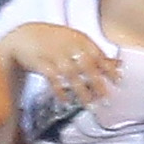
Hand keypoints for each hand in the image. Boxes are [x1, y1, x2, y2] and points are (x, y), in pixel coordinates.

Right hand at [2, 22, 116, 111]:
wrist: (24, 37)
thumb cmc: (54, 41)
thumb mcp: (76, 42)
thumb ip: (95, 55)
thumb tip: (118, 64)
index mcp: (80, 39)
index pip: (98, 55)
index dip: (109, 68)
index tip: (118, 81)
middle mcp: (69, 46)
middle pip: (87, 66)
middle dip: (98, 82)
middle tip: (107, 98)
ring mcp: (55, 55)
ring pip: (71, 75)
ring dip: (82, 91)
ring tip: (91, 106)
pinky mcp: (41, 63)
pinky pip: (53, 79)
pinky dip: (60, 91)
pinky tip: (66, 101)